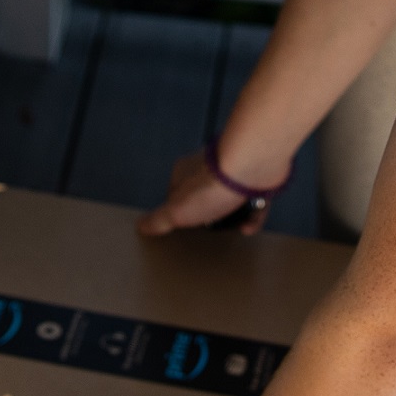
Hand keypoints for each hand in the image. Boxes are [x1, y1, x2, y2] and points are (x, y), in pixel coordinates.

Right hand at [139, 150, 262, 236]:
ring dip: (231, 215)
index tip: (183, 226)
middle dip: (207, 212)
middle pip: (204, 194)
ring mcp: (234, 170)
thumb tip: (140, 226)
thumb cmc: (210, 188)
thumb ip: (159, 219)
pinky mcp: (255, 174)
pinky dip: (252, 213)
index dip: (178, 211)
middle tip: (210, 229)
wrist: (251, 167)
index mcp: (184, 172)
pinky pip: (252, 198)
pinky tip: (250, 225)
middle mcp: (208, 167)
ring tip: (232, 229)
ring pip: (230, 197)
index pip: (174, 193)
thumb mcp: (177, 210)